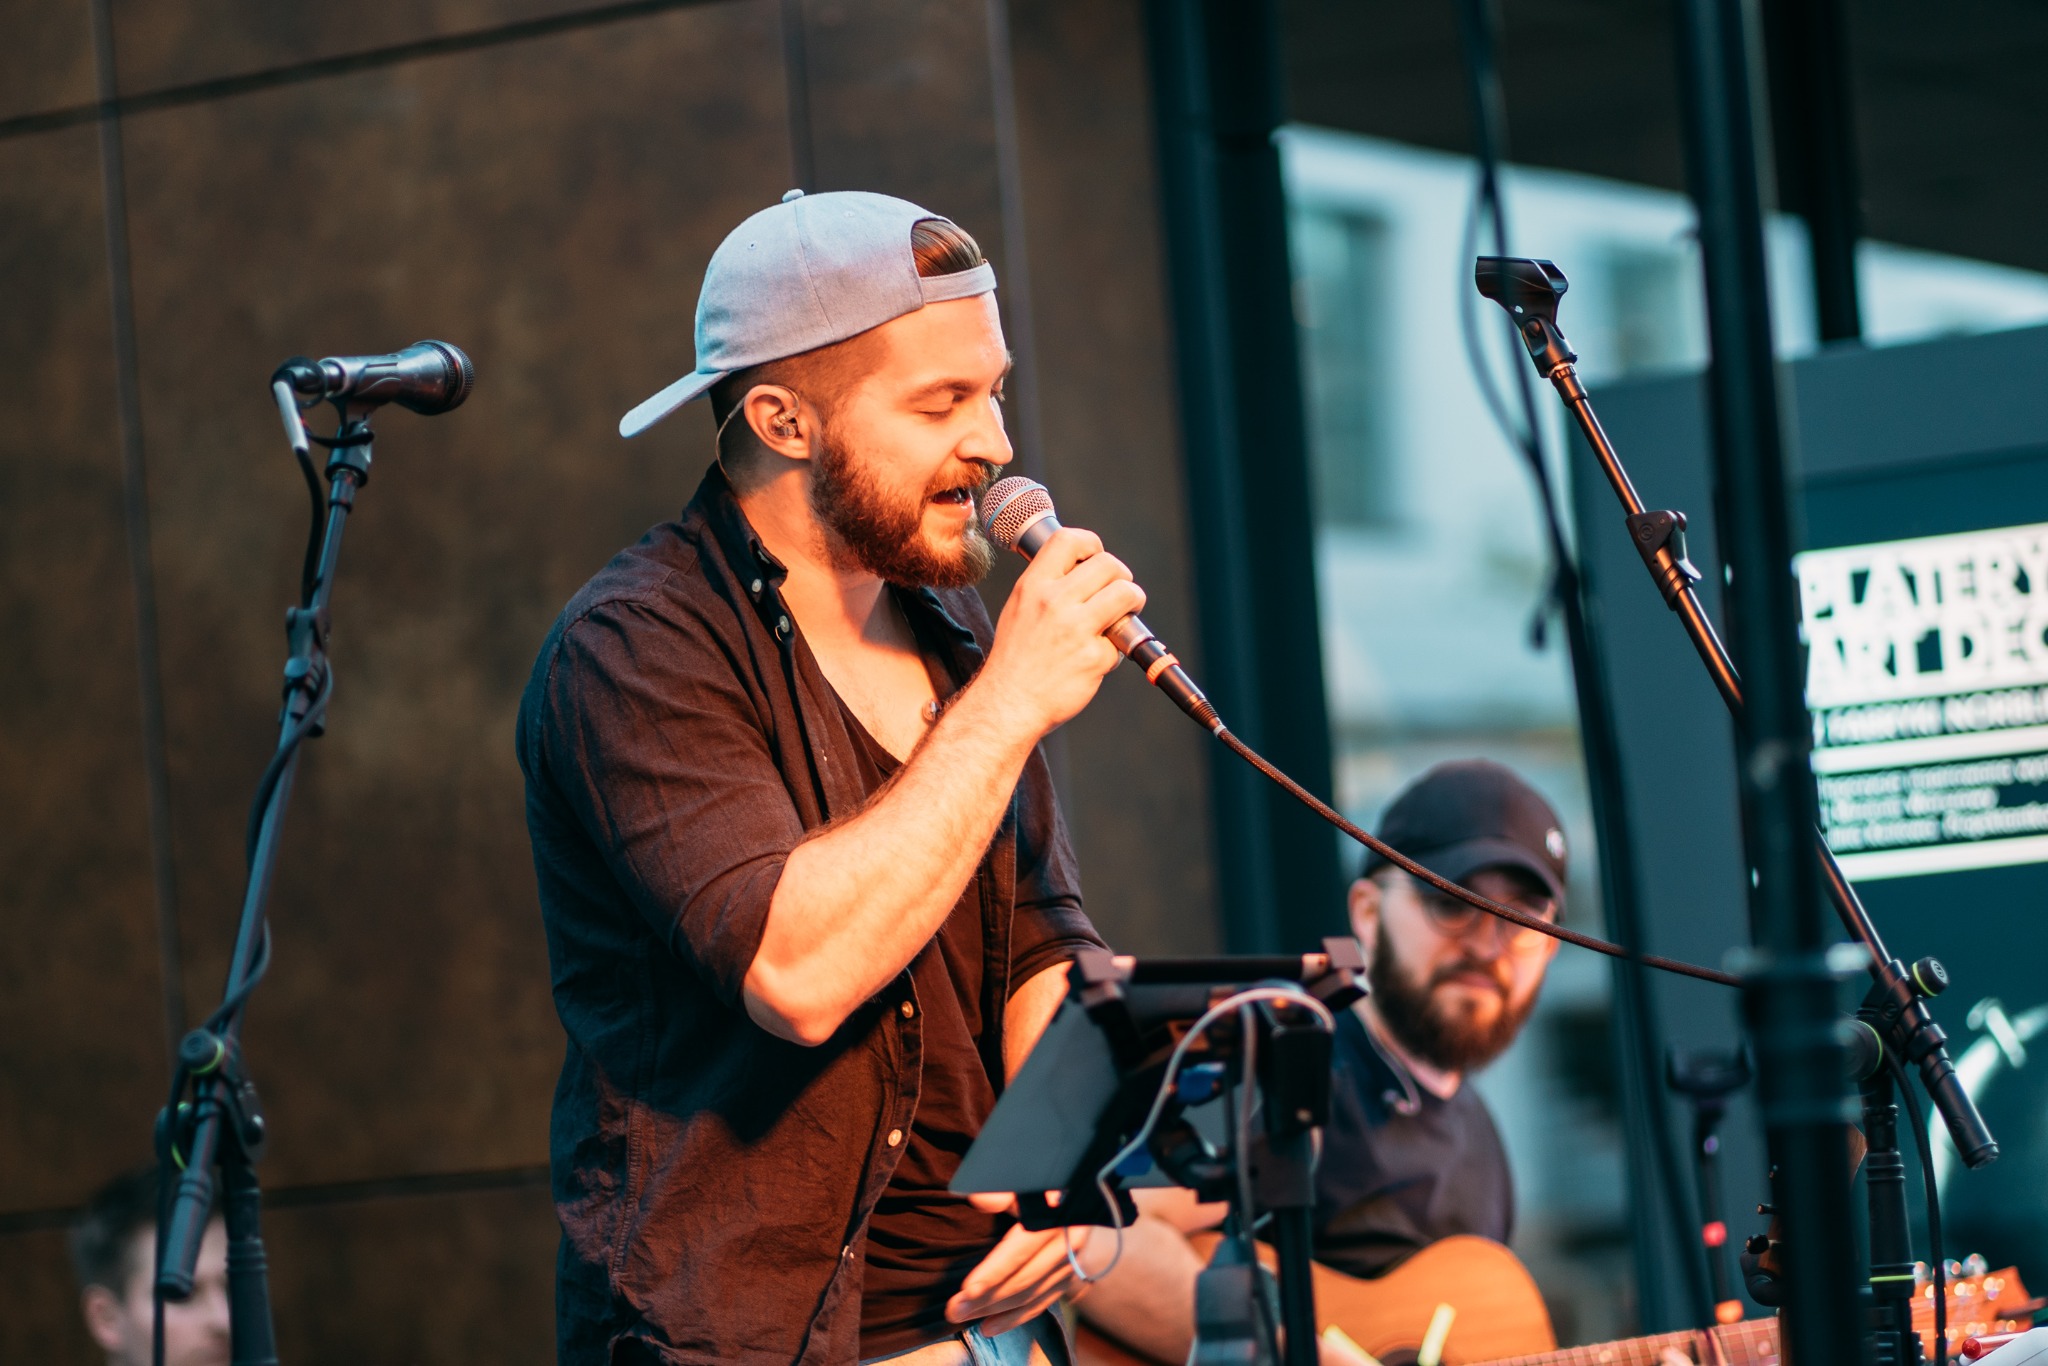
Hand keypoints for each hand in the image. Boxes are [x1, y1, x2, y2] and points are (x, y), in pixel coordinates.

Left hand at [946, 1193, 1103, 1336]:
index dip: (993, 1273)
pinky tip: (989, 1327)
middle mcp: (1068, 1246)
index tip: (966, 1289)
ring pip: (1030, 1296)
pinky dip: (1015, 1318)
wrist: (1081, 1191)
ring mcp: (1071, 1266)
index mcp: (1057, 1218)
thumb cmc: (1045, 1185)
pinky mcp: (1070, 1279)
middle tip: (953, 1311)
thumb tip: (979, 1199)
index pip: (1020, 1252)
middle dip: (986, 1299)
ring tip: (964, 1318)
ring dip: (996, 1312)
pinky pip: (1041, 1304)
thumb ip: (1002, 1190)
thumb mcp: (1026, 1180)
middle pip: (1023, 1280)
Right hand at [977, 526, 1145, 740]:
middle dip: (1122, 577)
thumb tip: (1084, 569)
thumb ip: (1048, 586)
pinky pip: (1120, 641)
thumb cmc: (1016, 658)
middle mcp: (1054, 601)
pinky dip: (1114, 651)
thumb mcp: (1019, 608)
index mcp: (1034, 586)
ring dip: (1133, 602)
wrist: (1009, 704)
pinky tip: (1095, 659)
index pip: (1069, 539)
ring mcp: (1076, 629)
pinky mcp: (1094, 656)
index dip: (1092, 544)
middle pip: (1108, 564)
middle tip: (1119, 594)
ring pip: (1127, 594)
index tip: (1097, 558)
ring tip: (1123, 615)